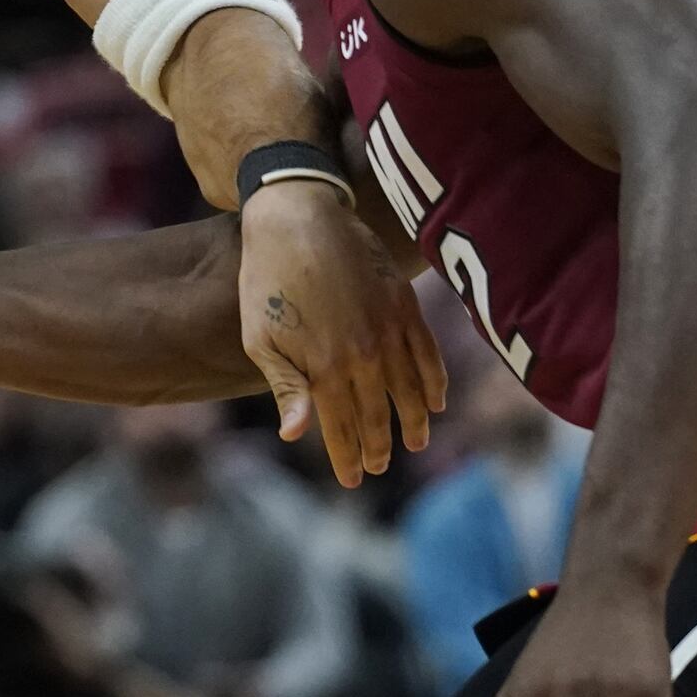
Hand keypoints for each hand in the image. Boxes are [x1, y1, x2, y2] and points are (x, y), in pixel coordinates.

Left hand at [239, 181, 447, 485]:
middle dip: (378, 445)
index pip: (341, 426)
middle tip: (378, 467)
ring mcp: (389, 329)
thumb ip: (285, 388)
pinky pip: (428, 353)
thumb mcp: (261, 338)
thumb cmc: (266, 279)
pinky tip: (436, 401)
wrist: (298, 216)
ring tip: (414, 444)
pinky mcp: (405, 303)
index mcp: (324, 367)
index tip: (354, 480)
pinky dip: (435, 381)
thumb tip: (295, 434)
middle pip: (376, 413)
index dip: (348, 456)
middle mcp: (364, 354)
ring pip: (409, 389)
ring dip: (412, 421)